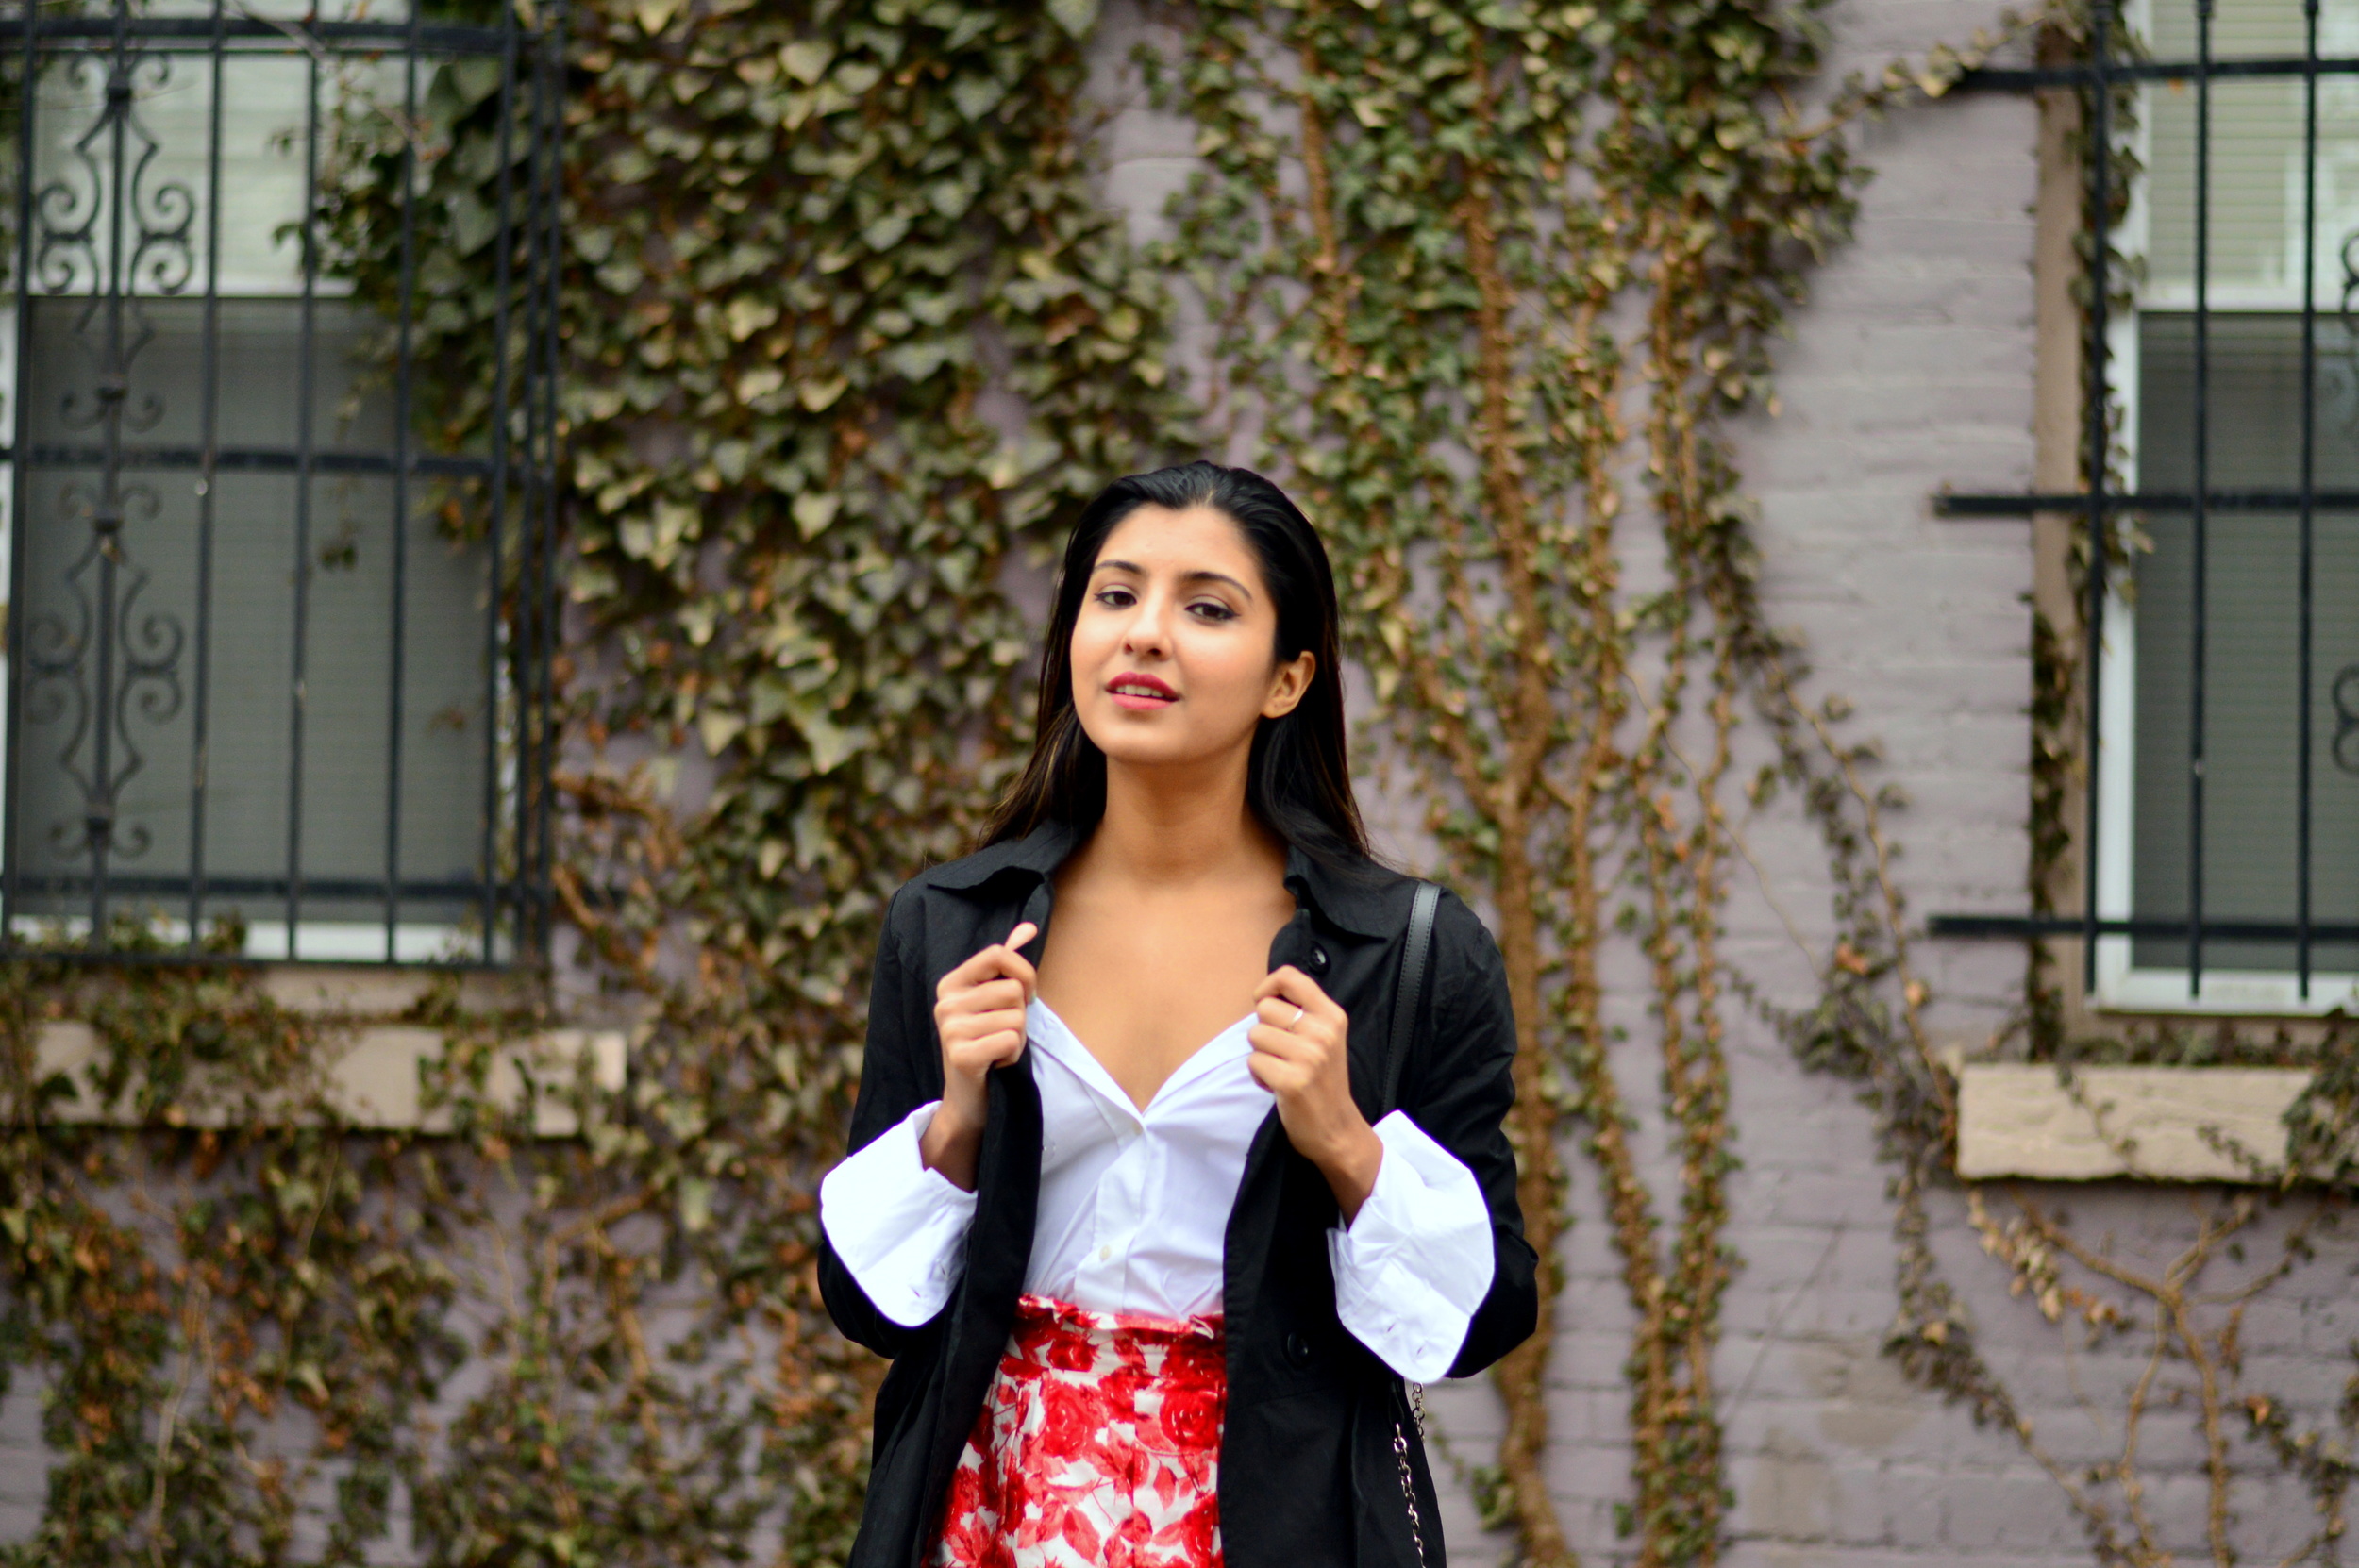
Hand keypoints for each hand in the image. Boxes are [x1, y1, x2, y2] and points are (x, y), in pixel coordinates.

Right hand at [920, 920, 1037, 1190]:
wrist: (970, 1098)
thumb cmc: (987, 1042)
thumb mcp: (994, 1000)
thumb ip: (1008, 962)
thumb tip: (1029, 927)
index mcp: (951, 983)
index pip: (998, 953)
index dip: (1024, 973)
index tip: (1025, 996)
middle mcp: (944, 1002)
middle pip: (1013, 990)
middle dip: (1021, 1015)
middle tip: (1002, 1033)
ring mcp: (949, 1029)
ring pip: (1016, 1018)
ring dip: (1018, 1038)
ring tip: (997, 1049)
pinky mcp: (960, 1056)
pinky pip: (1011, 1041)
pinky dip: (1013, 1056)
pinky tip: (995, 1064)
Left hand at [1249, 966, 1382, 1220]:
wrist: (1337, 1128)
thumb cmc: (1323, 1079)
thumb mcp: (1325, 1036)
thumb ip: (1302, 1012)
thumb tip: (1264, 993)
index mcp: (1331, 1015)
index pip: (1289, 976)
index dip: (1267, 986)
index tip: (1266, 1002)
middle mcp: (1323, 1031)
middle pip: (1264, 1008)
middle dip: (1265, 1030)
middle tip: (1284, 1053)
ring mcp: (1309, 1056)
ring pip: (1255, 1035)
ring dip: (1261, 1055)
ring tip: (1282, 1069)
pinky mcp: (1292, 1081)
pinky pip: (1254, 1063)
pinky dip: (1260, 1076)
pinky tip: (1278, 1086)